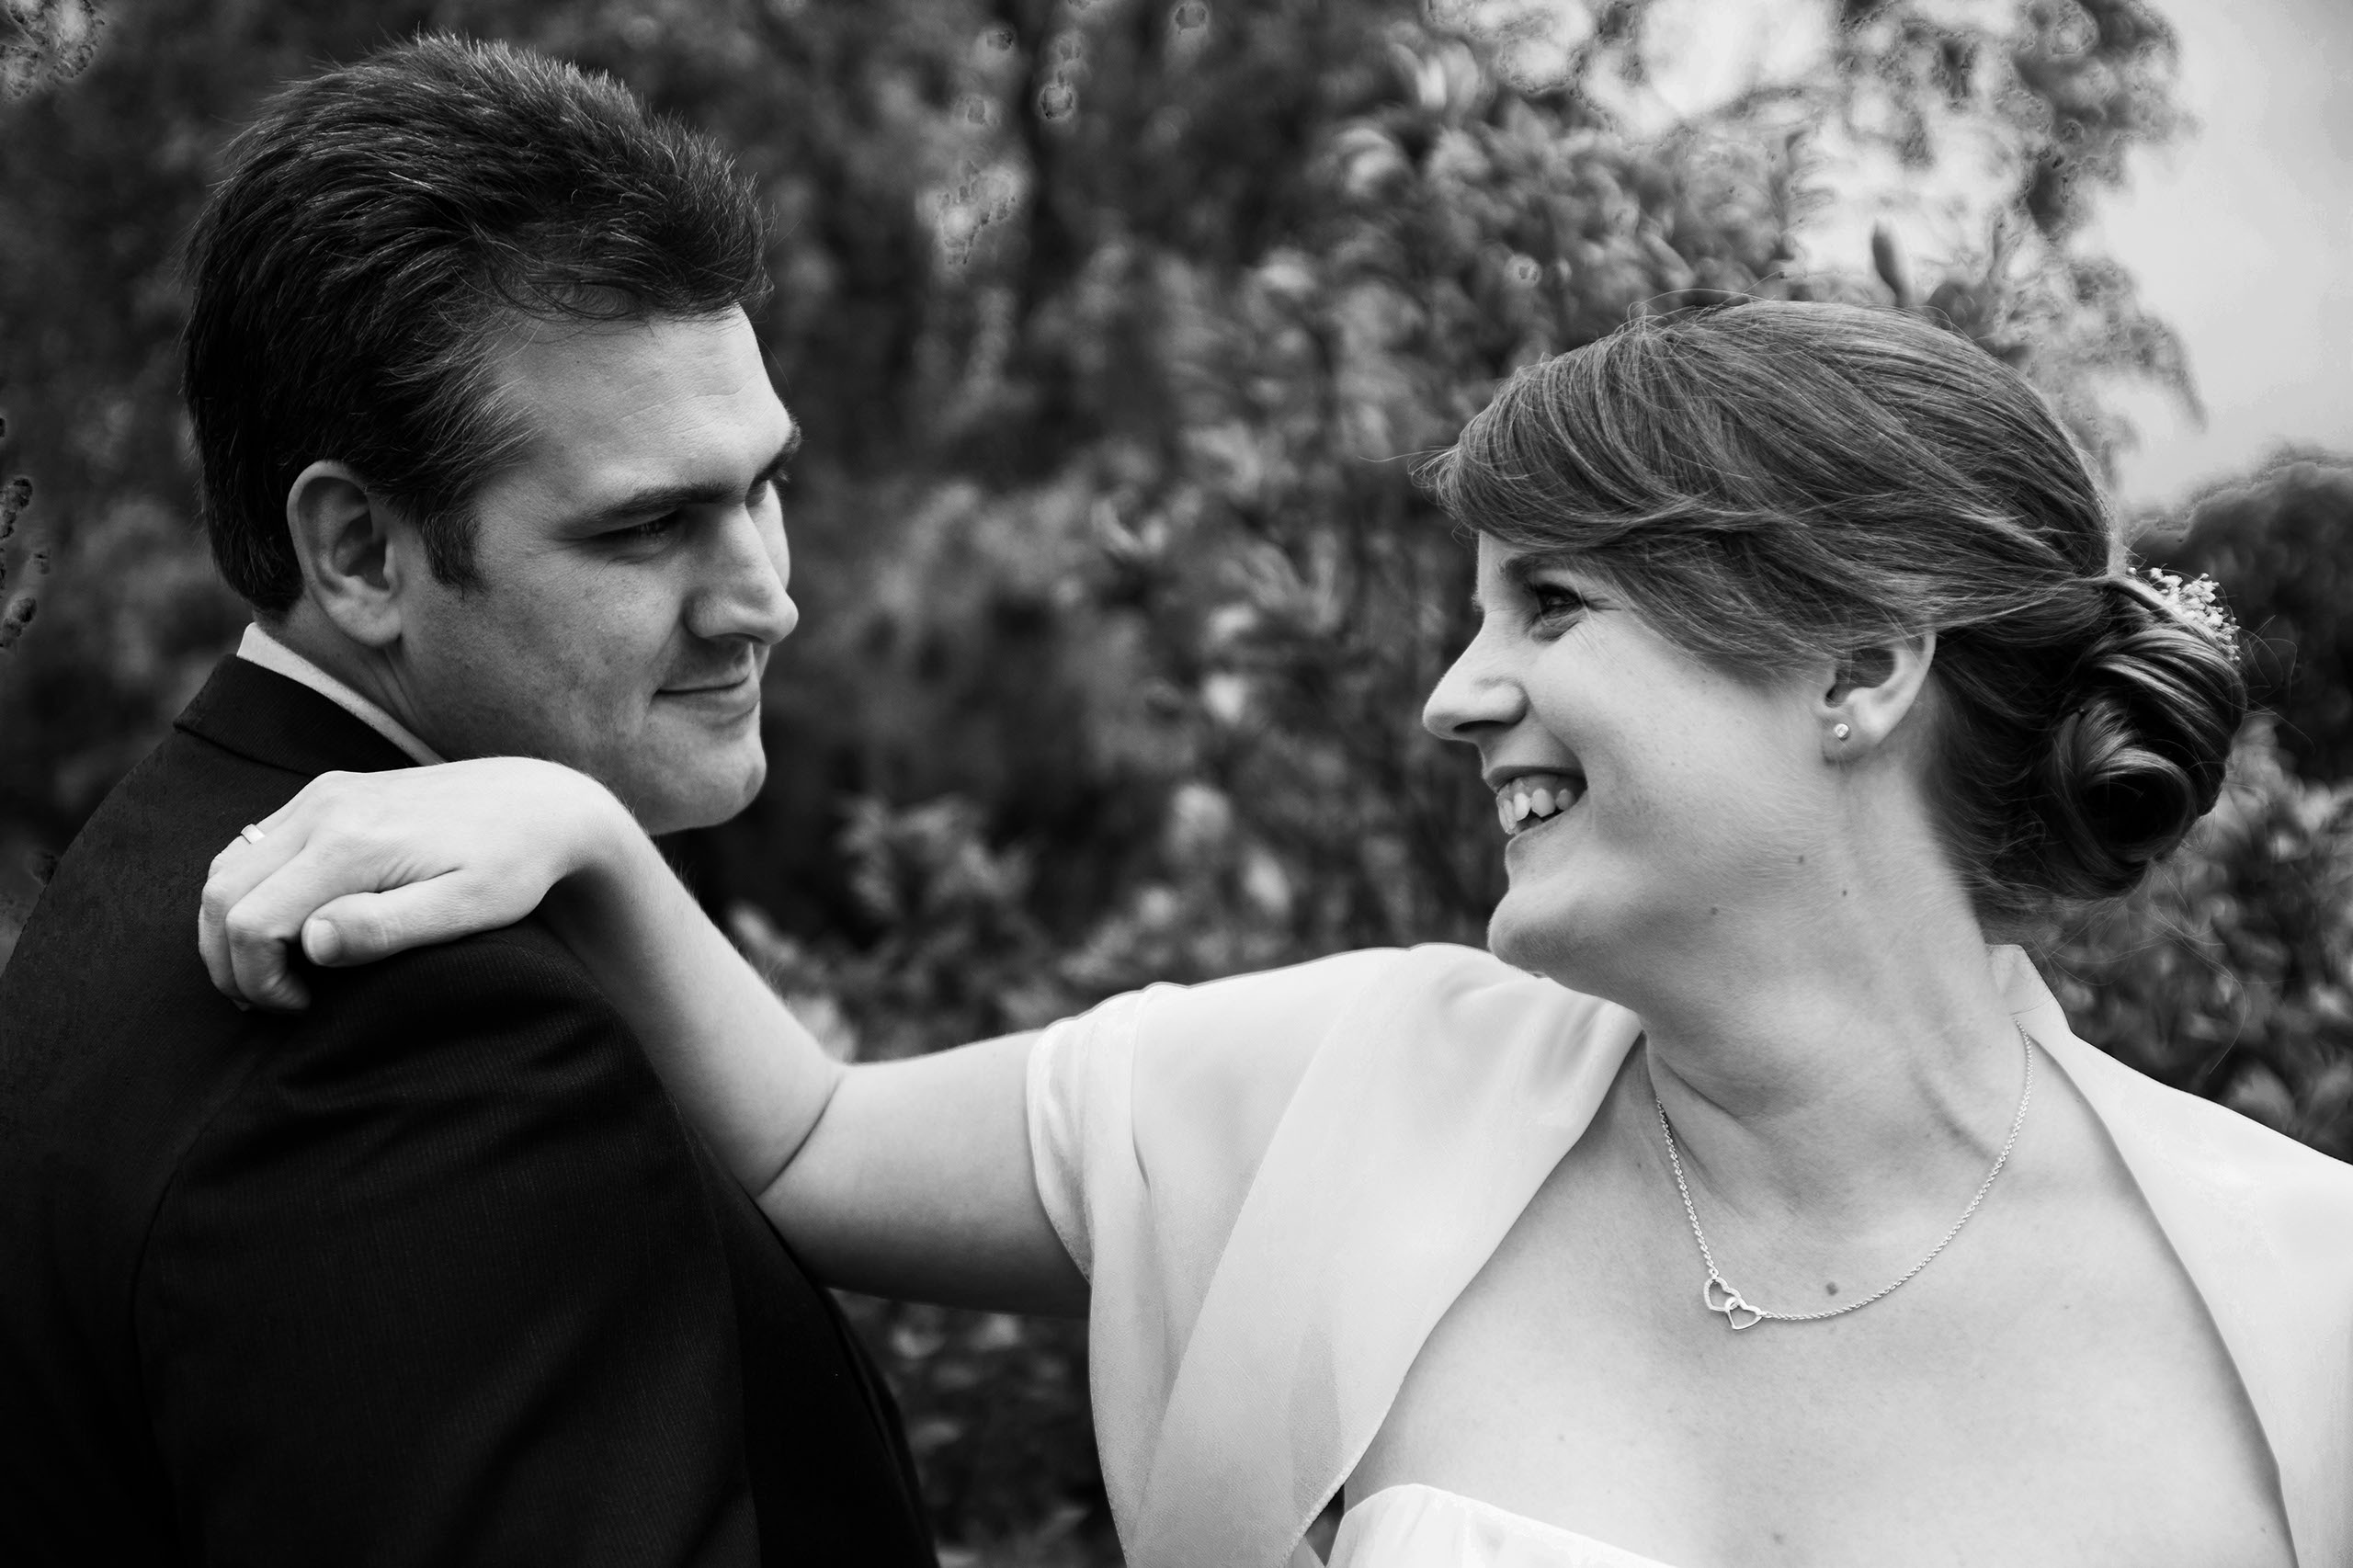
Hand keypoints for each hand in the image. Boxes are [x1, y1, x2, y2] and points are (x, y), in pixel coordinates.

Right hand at [200, 758, 631, 1011]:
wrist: (540, 801)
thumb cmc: (512, 866)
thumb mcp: (465, 910)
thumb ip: (385, 928)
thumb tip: (308, 943)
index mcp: (351, 842)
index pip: (251, 921)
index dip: (259, 979)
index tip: (303, 1007)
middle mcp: (324, 808)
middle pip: (221, 893)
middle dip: (229, 960)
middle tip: (275, 1003)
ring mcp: (322, 794)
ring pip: (228, 867)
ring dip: (232, 926)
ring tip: (276, 973)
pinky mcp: (328, 792)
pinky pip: (253, 845)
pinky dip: (249, 892)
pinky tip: (288, 928)